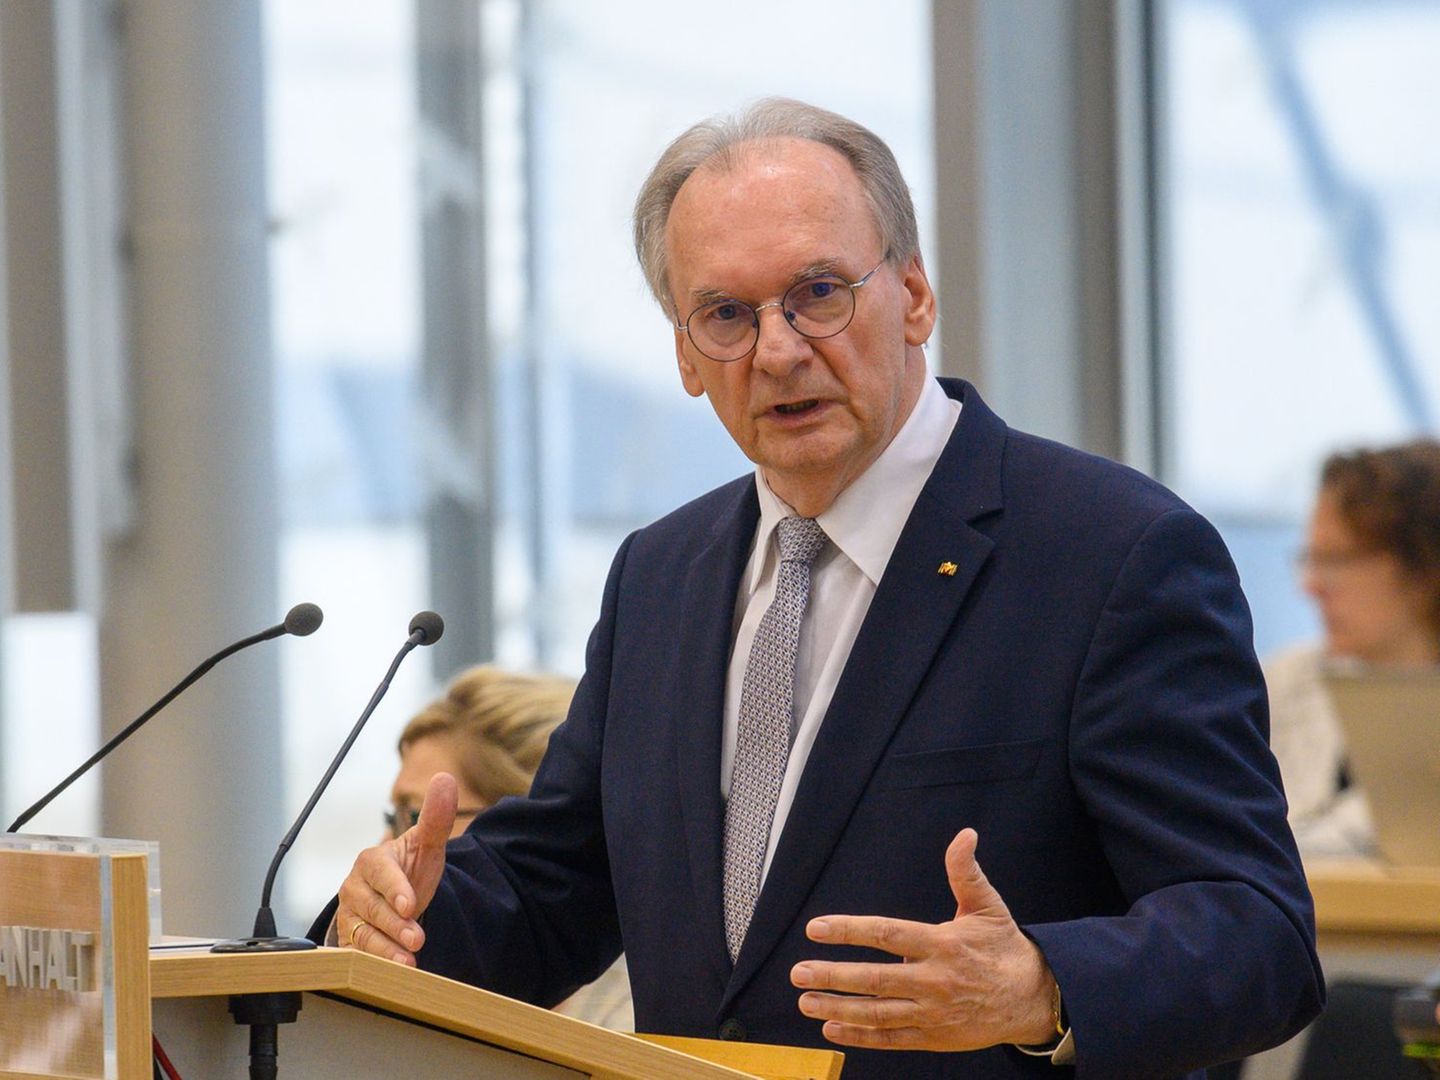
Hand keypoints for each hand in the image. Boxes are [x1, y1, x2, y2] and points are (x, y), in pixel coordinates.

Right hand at [335, 772, 456, 964]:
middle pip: (373, 908)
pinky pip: (357, 953)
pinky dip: (374, 964)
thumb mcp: (426, 846)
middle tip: (418, 939)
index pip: (381, 873)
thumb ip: (436, 818)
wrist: (396, 895)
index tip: (411, 904)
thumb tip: (446, 779)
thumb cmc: (409, 868)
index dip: (395, 889)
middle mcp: (354, 887)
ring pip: (363, 934)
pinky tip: (392, 974)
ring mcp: (349, 915)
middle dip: (396, 925)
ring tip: (408, 963)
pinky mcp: (349, 939)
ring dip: (385, 950)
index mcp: (372, 861)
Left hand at [790, 828, 1058, 1050]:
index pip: (886, 935)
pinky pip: (892, 1038)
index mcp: (942, 944)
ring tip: (807, 1002)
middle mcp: (934, 981)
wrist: (1033, 998)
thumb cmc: (1004, 948)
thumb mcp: (987, 906)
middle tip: (798, 973)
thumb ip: (965, 872)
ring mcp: (933, 1013)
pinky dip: (861, 1035)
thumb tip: (964, 835)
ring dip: (838, 1008)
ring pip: (878, 1013)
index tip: (816, 928)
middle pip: (875, 980)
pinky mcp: (935, 1037)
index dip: (848, 931)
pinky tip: (833, 1028)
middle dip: (833, 976)